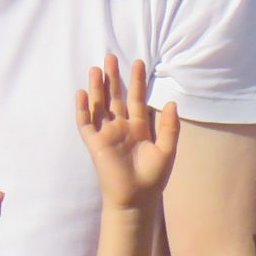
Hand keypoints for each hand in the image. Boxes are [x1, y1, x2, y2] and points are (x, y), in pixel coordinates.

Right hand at [75, 55, 178, 209]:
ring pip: (99, 106)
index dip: (137, 81)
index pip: (136, 99)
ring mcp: (107, 134)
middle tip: (110, 56)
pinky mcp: (95, 144)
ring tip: (95, 69)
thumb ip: (169, 126)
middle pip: (115, 97)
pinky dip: (83, 109)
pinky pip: (86, 123)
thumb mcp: (167, 150)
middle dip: (113, 78)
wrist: (137, 199)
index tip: (138, 62)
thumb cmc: (153, 178)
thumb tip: (173, 102)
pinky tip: (82, 93)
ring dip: (97, 88)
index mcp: (139, 128)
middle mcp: (121, 128)